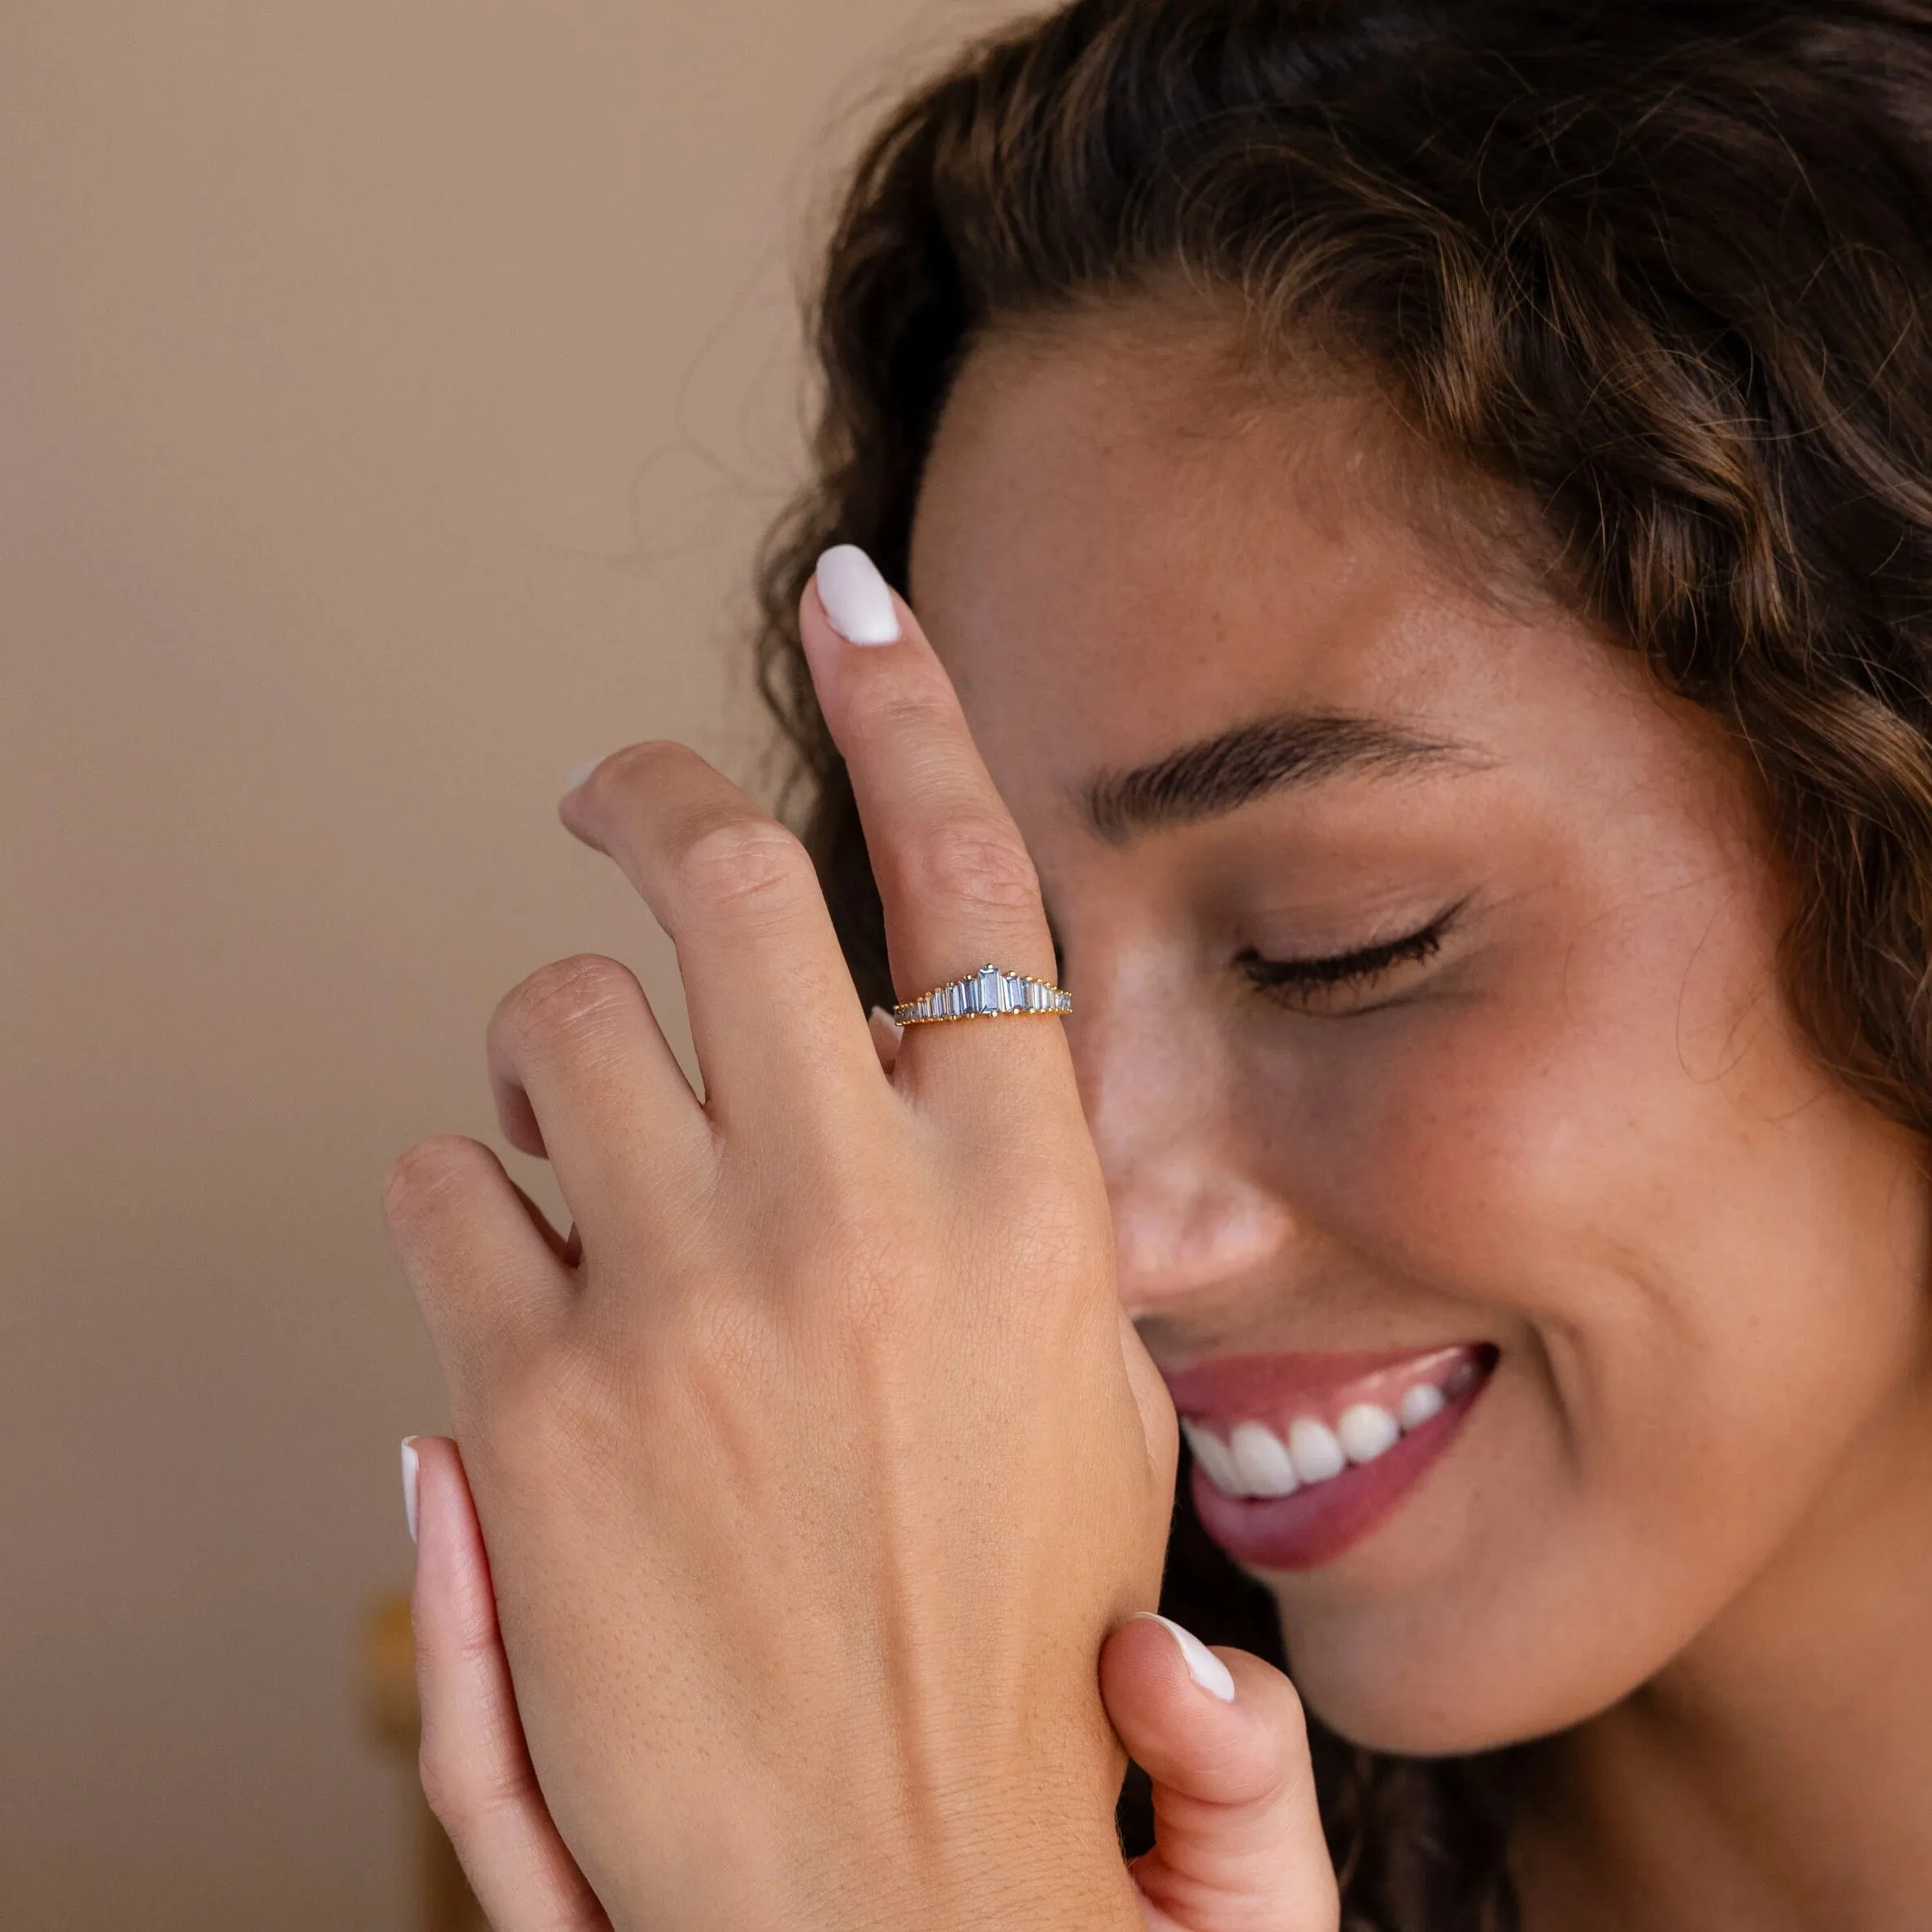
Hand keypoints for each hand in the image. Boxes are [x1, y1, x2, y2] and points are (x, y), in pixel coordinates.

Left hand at [384, 553, 1174, 1929]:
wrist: (904, 1890)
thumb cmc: (1011, 1640)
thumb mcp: (1088, 1390)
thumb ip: (1000, 1206)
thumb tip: (901, 1066)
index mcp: (1025, 1203)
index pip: (972, 883)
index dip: (908, 709)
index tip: (849, 599)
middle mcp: (861, 1212)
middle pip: (720, 879)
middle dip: (652, 803)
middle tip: (617, 798)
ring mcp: (685, 1299)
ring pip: (549, 1011)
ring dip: (555, 1045)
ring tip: (582, 1131)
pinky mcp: (533, 1404)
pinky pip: (441, 1185)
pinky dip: (470, 1204)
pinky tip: (527, 1289)